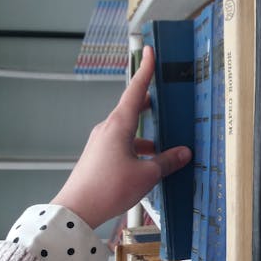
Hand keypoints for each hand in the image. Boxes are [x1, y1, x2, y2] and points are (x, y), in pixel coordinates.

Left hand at [51, 45, 191, 228]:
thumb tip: (183, 153)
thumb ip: (166, 161)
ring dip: (146, 134)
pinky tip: (149, 163)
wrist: (76, 210)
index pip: (136, 90)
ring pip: (128, 130)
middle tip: (164, 99)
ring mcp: (101, 142)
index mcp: (119, 125)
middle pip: (132, 108)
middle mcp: (108, 129)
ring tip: (165, 144)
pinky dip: (137, 148)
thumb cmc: (109, 188)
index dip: (145, 70)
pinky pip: (122, 144)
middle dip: (149, 104)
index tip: (149, 50)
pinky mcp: (98, 156)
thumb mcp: (146, 174)